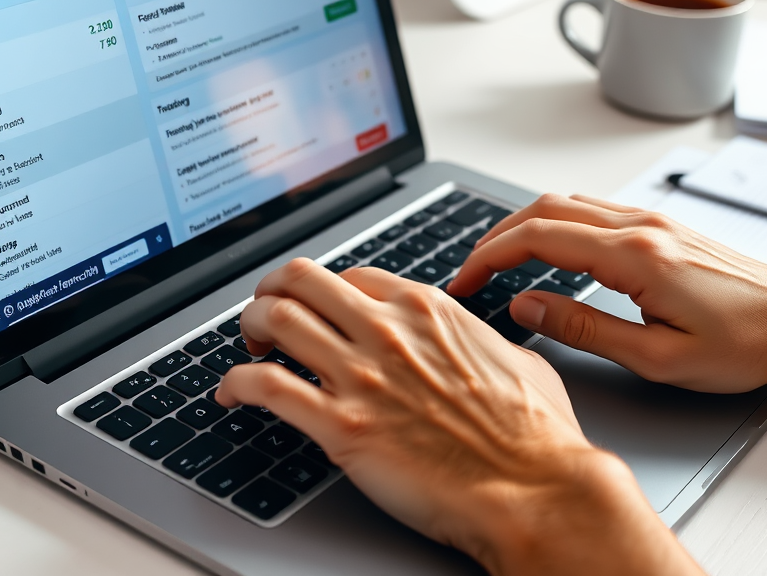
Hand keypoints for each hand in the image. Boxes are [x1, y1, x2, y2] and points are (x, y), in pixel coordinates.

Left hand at [216, 258, 700, 575]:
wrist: (534, 491)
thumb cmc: (535, 435)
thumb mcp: (517, 359)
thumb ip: (480, 338)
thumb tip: (477, 340)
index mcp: (426, 308)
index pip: (349, 276)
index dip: (324, 292)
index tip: (317, 309)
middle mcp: (387, 330)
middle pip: (298, 280)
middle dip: (272, 292)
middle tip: (267, 315)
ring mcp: (360, 375)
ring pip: (274, 319)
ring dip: (250, 327)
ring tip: (250, 348)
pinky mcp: (340, 426)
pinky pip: (265, 387)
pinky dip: (235, 384)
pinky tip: (232, 394)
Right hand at [450, 194, 766, 401]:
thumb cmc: (744, 344)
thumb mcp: (657, 357)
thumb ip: (584, 327)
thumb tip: (527, 307)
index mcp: (634, 256)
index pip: (537, 237)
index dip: (489, 256)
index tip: (464, 280)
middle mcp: (638, 225)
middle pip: (542, 209)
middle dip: (495, 236)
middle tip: (470, 272)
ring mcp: (649, 219)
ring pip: (565, 202)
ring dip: (522, 225)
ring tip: (497, 260)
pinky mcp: (659, 225)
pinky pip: (590, 209)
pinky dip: (553, 223)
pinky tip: (546, 249)